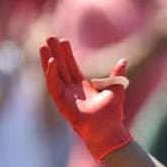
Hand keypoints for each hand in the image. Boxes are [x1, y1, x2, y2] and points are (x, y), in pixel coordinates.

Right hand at [38, 36, 131, 160]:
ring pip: (53, 74)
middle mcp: (71, 90)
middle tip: (49, 36)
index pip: (71, 66)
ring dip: (48, 59)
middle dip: (54, 52)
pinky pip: (53, 85)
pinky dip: (51, 74)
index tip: (63, 40)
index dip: (66, 54)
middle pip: (60, 67)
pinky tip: (51, 61)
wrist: (109, 130)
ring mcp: (65, 96)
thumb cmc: (113, 113)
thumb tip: (124, 60)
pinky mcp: (61, 103)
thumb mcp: (117, 88)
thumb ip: (117, 74)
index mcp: (82, 87)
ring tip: (43, 45)